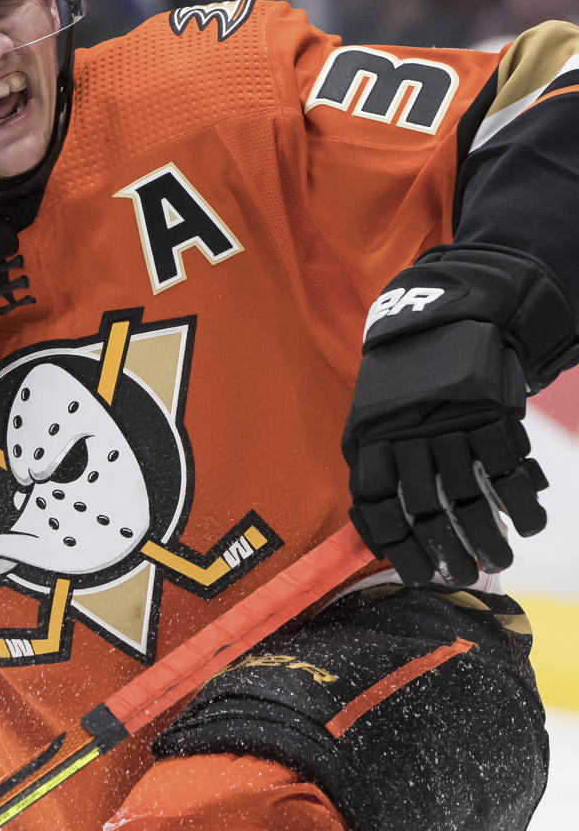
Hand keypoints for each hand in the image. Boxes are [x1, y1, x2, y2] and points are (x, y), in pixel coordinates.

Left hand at [342, 246, 576, 586]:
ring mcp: (449, 422)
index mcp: (371, 436)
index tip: (416, 574)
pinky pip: (506, 468)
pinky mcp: (488, 411)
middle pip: (424, 508)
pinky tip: (528, 523)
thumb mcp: (369, 415)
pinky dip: (520, 502)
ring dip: (487, 538)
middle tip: (462, 577)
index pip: (376, 502)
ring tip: (498, 560)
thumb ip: (372, 465)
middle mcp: (407, 432)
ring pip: (468, 496)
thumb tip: (377, 530)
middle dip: (445, 552)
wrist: (444, 319)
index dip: (395, 544)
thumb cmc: (403, 382)